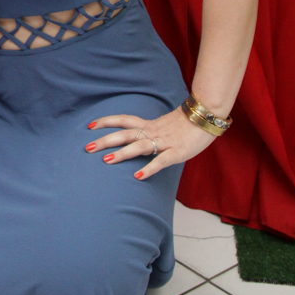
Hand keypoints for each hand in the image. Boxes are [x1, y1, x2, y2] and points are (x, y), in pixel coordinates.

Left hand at [84, 105, 216, 179]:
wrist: (206, 118)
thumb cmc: (186, 124)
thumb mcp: (163, 125)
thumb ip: (150, 131)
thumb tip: (137, 139)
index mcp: (149, 124)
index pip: (123, 120)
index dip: (106, 122)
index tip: (89, 125)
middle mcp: (153, 131)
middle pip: (125, 134)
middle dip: (106, 140)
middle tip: (88, 147)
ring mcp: (164, 142)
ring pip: (139, 146)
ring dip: (122, 154)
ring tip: (106, 161)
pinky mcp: (177, 152)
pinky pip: (161, 161)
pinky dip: (149, 168)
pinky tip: (138, 176)